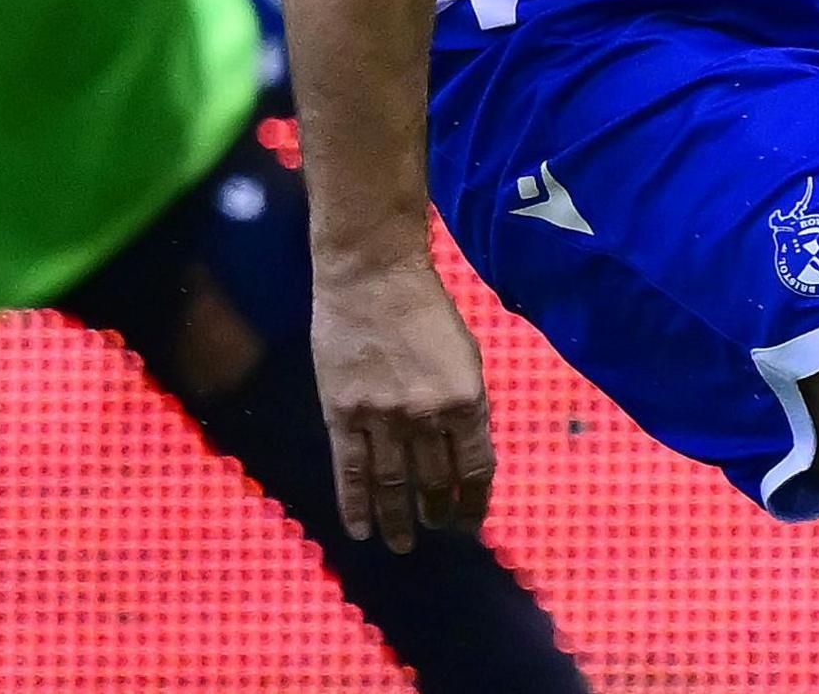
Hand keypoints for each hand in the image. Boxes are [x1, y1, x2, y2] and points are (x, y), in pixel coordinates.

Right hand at [311, 253, 495, 552]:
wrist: (372, 274)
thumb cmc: (424, 309)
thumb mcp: (465, 356)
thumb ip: (466, 406)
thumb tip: (464, 457)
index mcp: (466, 399)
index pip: (475, 470)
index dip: (473, 504)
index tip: (469, 524)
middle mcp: (426, 414)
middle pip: (433, 483)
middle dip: (436, 513)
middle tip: (434, 528)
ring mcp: (382, 415)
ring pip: (392, 485)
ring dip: (397, 521)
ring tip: (401, 544)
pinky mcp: (344, 411)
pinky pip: (350, 470)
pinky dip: (356, 505)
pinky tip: (361, 531)